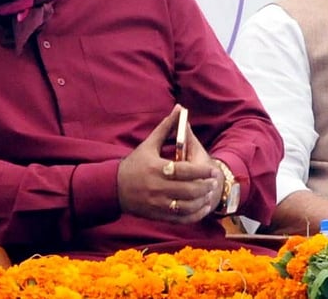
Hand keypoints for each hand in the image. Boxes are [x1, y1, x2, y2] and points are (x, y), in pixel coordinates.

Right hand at [117, 105, 222, 223]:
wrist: (113, 188)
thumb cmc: (134, 164)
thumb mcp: (148, 145)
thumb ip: (166, 127)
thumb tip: (179, 109)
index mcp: (156, 168)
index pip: (185, 172)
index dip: (202, 171)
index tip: (212, 169)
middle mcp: (157, 187)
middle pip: (190, 190)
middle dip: (206, 186)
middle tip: (213, 182)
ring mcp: (158, 204)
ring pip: (188, 206)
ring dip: (203, 201)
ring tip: (209, 193)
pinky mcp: (158, 215)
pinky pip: (182, 218)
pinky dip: (195, 214)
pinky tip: (201, 207)